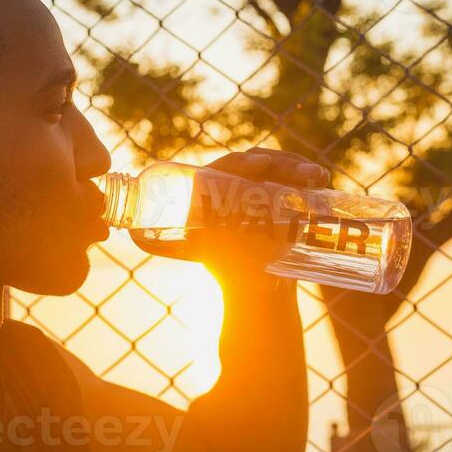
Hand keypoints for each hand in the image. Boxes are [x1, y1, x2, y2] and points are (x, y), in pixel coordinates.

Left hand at [133, 148, 331, 276]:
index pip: (230, 165)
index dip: (245, 162)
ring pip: (284, 168)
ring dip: (300, 168)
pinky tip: (321, 180)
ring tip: (316, 178)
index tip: (259, 167)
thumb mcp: (190, 249)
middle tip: (300, 177)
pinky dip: (311, 177)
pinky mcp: (291, 198)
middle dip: (282, 163)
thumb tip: (130, 235)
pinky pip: (301, 181)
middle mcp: (245, 183)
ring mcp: (271, 188)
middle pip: (262, 161)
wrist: (252, 290)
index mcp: (218, 186)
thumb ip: (159, 242)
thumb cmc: (221, 269)